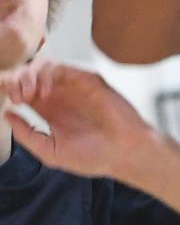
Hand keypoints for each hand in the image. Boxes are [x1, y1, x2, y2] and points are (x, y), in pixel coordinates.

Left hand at [0, 61, 150, 178]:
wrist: (123, 152)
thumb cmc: (93, 156)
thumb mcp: (50, 151)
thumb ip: (27, 134)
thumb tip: (7, 115)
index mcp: (50, 112)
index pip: (23, 92)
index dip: (11, 92)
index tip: (9, 102)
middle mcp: (60, 96)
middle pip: (29, 76)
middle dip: (16, 82)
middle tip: (17, 97)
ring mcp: (73, 87)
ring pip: (42, 67)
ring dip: (28, 76)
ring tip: (27, 94)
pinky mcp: (87, 80)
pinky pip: (62, 68)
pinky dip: (47, 75)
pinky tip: (44, 92)